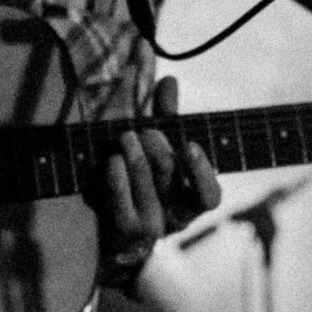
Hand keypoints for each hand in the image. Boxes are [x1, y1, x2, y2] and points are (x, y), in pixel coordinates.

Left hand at [100, 76, 220, 275]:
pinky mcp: (123, 233)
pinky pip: (123, 205)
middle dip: (158, 148)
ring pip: (149, 190)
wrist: (102, 224)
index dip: (202, 171)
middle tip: (145, 131)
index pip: (210, 196)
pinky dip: (118, 179)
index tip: (188, 144)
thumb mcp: (156, 144)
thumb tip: (170, 79)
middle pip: (172, 178)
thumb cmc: (139, 174)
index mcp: (192, 200)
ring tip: (126, 137)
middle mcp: (176, 217)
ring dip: (136, 157)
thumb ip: (166, 115)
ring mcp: (151, 228)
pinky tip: (112, 161)